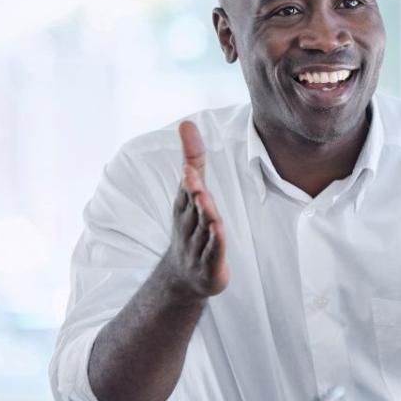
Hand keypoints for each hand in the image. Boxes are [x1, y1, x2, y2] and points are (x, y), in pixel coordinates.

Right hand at [161, 120, 228, 297]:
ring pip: (202, 226)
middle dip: (192, 190)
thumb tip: (186, 122)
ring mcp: (197, 245)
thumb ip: (193, 159)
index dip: (188, 177)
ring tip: (203, 197)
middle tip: (190, 175)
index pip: (186, 189)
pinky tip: (217, 230)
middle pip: (192, 206)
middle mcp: (188, 224)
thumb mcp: (191, 193)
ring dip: (204, 212)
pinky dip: (215, 240)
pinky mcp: (209, 264)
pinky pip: (213, 250)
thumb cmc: (191, 227)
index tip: (188, 164)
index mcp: (184, 207)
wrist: (183, 277)